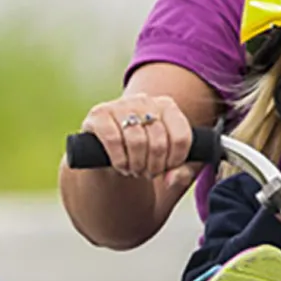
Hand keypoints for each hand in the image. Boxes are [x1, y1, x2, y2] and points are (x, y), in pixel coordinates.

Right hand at [78, 93, 197, 188]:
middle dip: (155, 166)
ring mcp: (120, 105)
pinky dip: (120, 159)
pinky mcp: (98, 114)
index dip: (176, 160)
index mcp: (167, 106)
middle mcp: (145, 100)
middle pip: (159, 142)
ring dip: (137, 165)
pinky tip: (121, 166)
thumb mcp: (169, 164)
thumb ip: (182, 173)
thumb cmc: (146, 156)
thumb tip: (172, 179)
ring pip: (137, 141)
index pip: (181, 137)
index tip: (168, 169)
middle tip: (148, 173)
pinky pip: (113, 139)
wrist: (109, 153)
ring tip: (135, 170)